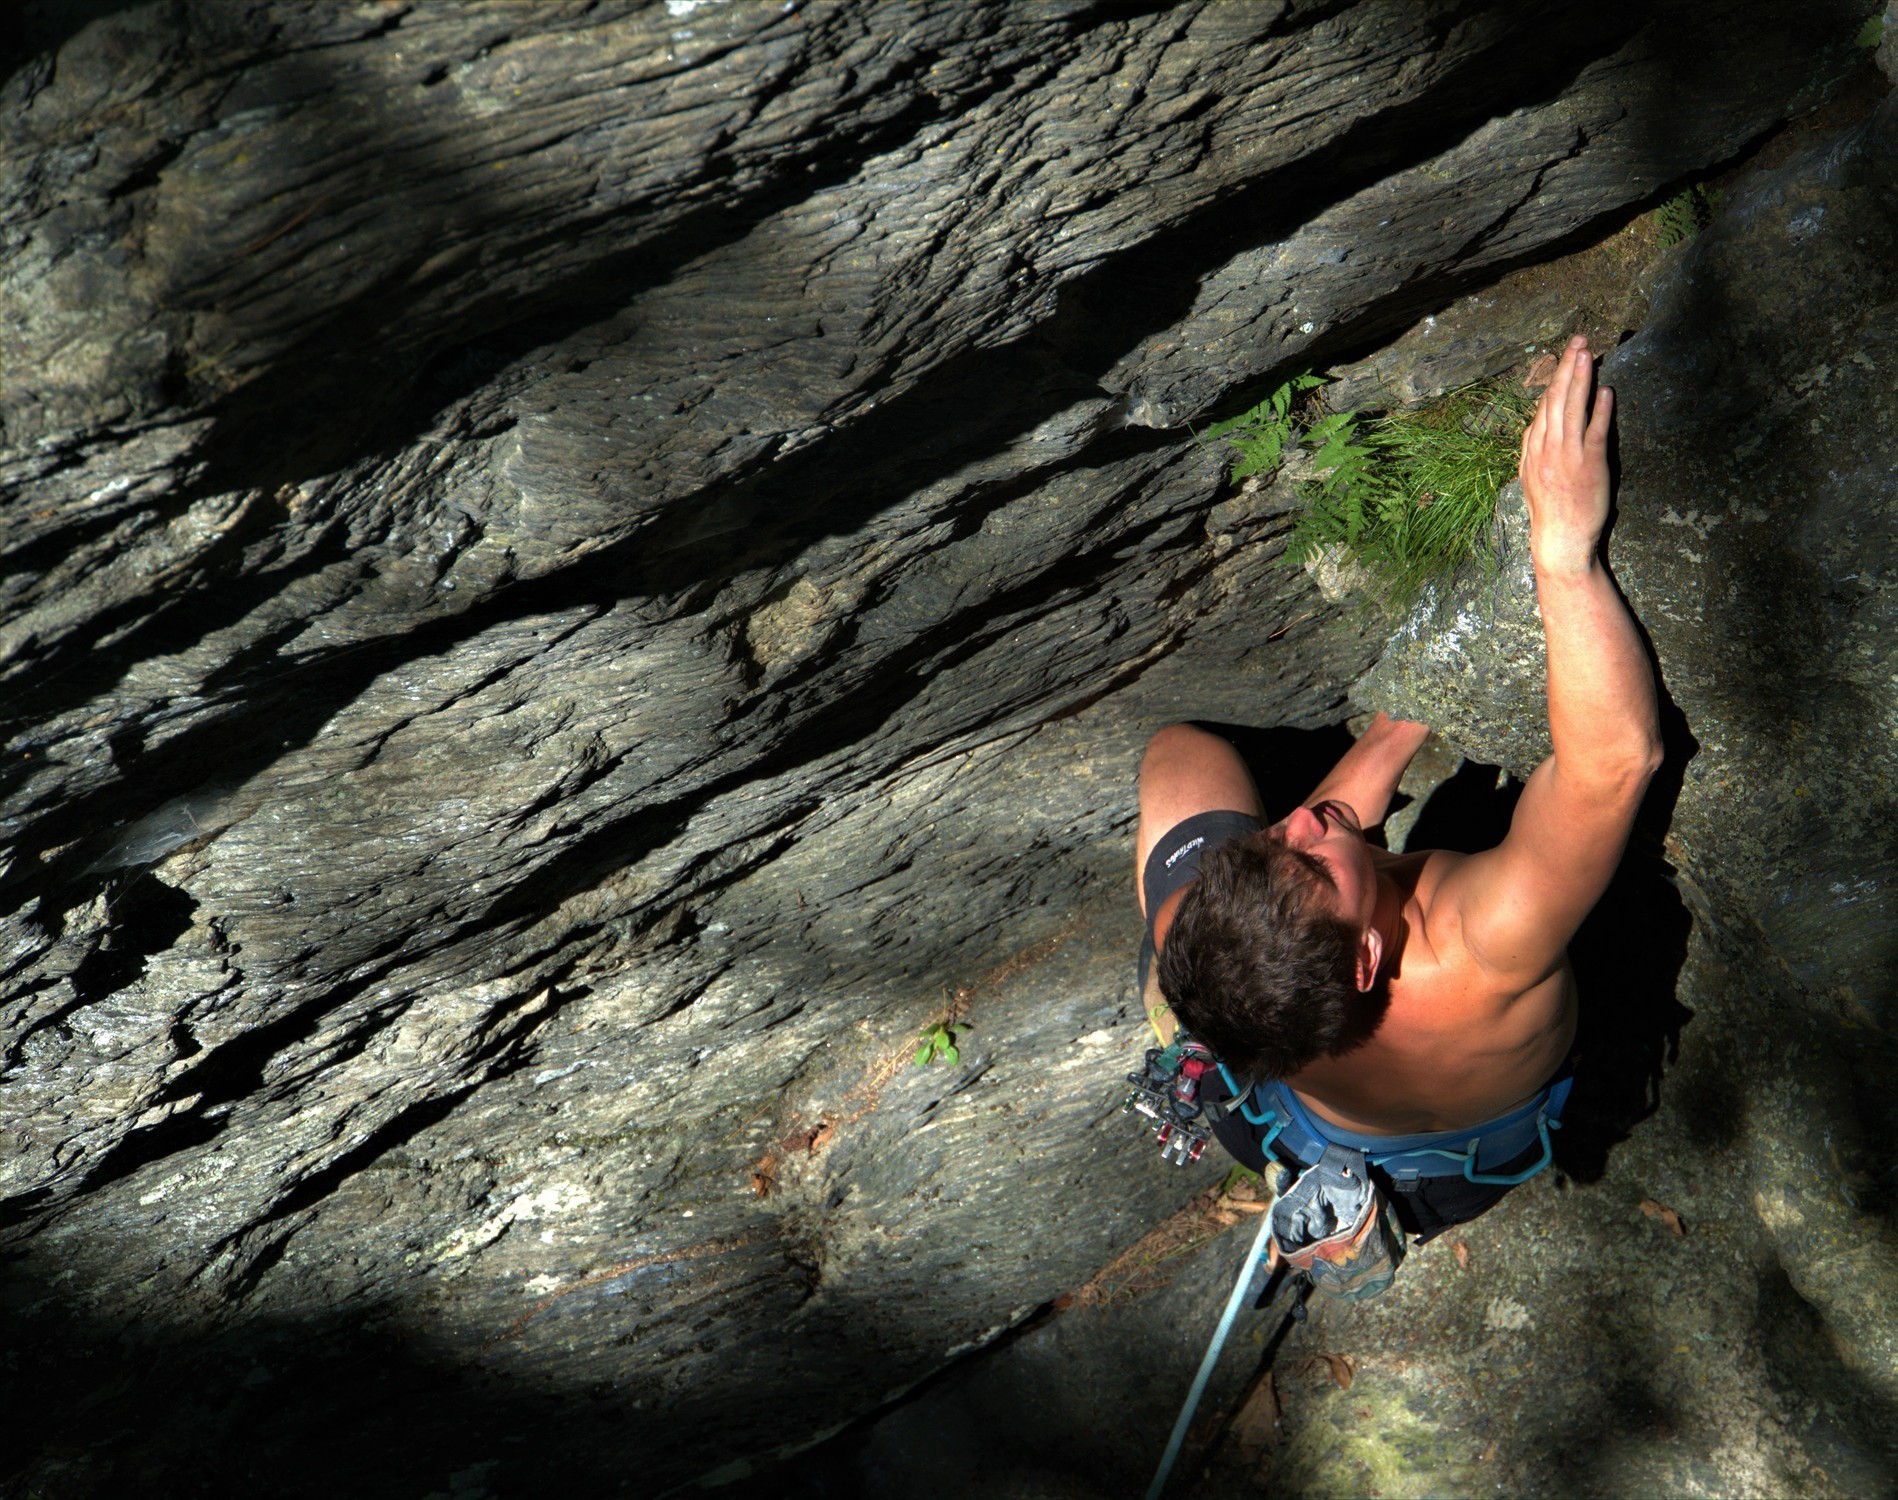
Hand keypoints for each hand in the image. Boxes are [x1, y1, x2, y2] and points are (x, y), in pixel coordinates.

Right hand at [1519, 336, 1613, 576]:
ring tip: (1588, 353)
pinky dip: (1600, 409)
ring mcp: (1566, 455)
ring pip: (1572, 407)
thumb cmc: (1550, 513)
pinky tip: (1606, 391)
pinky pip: (1594, 430)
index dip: (1554, 380)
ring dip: (1581, 377)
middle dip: (1567, 366)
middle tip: (1578, 341)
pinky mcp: (1589, 464)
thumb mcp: (1531, 479)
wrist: (1560, 540)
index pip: (1543, 407)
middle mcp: (1546, 448)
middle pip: (1556, 398)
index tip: (1565, 359)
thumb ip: (1534, 451)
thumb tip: (1539, 427)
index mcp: (1532, 450)